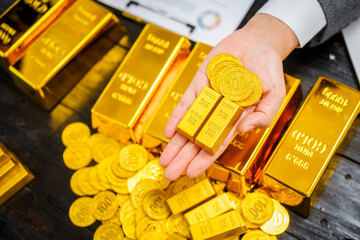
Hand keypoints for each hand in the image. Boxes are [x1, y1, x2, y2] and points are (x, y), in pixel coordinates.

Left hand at [159, 14, 298, 180]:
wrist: (257, 42)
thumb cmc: (268, 69)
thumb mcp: (275, 94)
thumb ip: (263, 115)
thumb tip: (243, 130)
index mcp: (237, 119)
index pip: (218, 144)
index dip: (205, 159)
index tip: (192, 172)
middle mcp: (219, 113)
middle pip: (199, 139)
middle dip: (184, 157)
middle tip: (170, 174)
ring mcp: (208, 99)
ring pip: (189, 125)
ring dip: (176, 143)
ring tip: (164, 160)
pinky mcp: (199, 84)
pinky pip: (186, 103)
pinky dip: (177, 118)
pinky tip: (168, 133)